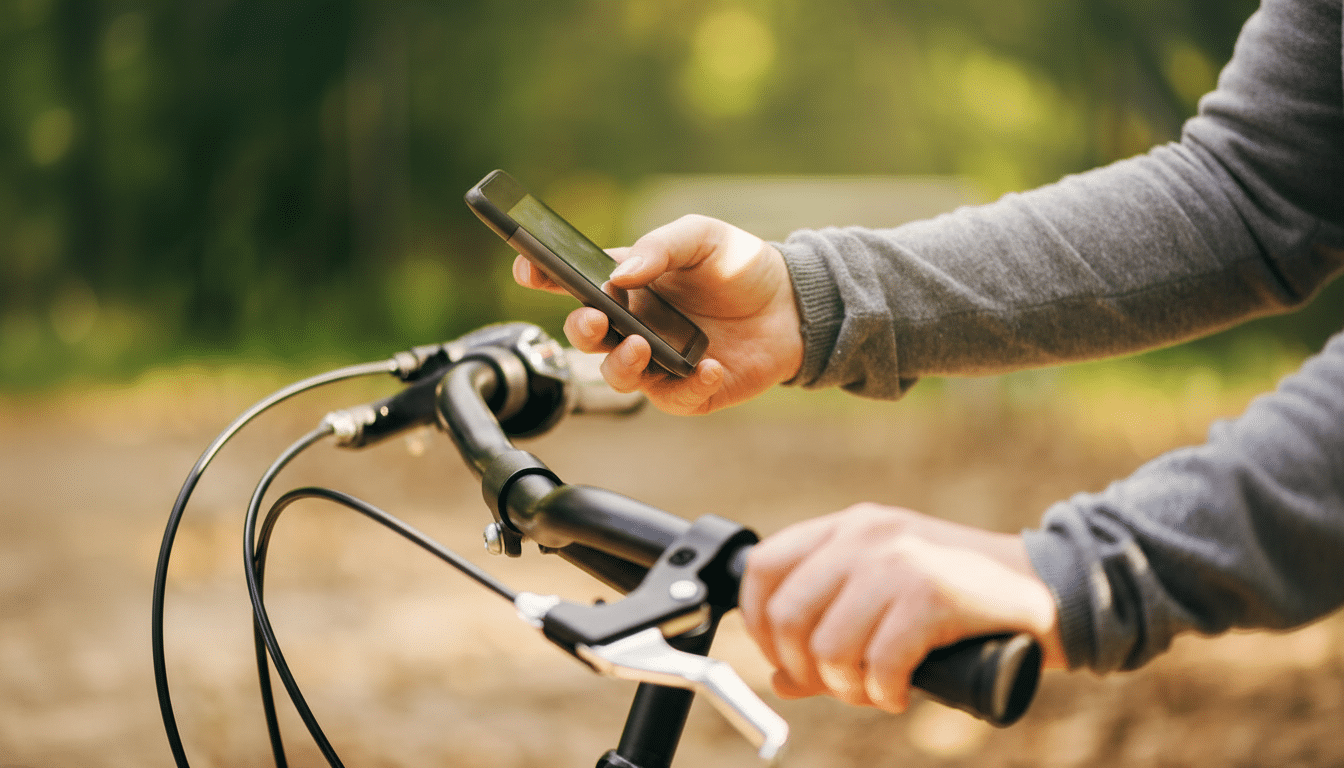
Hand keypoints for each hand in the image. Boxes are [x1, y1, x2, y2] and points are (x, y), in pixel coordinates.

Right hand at [513, 215, 802, 414]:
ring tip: (644, 345)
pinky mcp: (688, 391)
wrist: (794, 303)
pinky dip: (688, 385)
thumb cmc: (739, 266)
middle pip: (586, 337)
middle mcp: (633, 325)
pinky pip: (674, 397)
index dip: (541, 275)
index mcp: (625, 283)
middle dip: (581, 331)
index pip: (571, 282)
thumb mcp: (702, 237)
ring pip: (618, 375)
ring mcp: (657, 361)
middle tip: (597, 320)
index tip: (527, 268)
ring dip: (622, 364)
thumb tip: (622, 274)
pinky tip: (708, 366)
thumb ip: (662, 246)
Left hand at [738, 504, 1063, 712]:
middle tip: (838, 687)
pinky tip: (901, 693)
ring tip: (874, 691)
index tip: (783, 658)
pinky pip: (880, 664)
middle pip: (786, 615)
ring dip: (847, 689)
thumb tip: (777, 679)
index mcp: (847, 527)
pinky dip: (884, 694)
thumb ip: (828, 628)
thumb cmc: (960, 600)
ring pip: (828, 647)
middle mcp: (866, 535)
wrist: (1046, 589)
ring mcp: (899, 560)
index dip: (759, 624)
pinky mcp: (933, 594)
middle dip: (804, 669)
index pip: (763, 567)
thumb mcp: (884, 598)